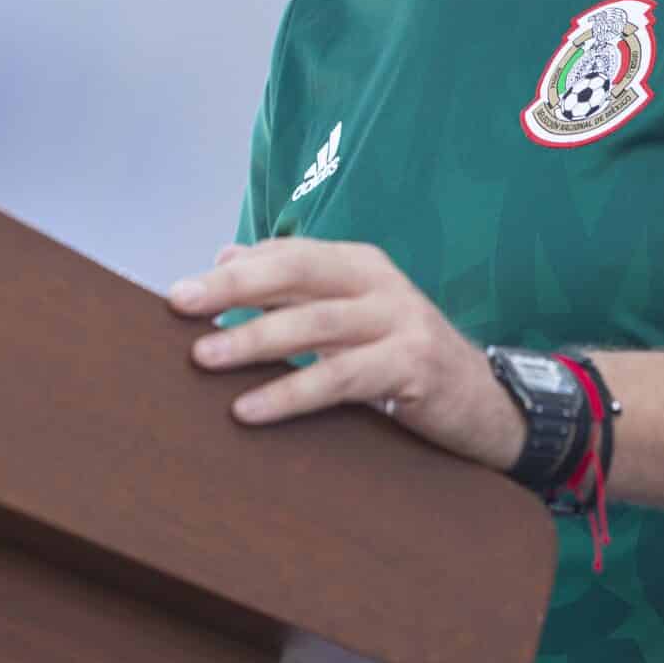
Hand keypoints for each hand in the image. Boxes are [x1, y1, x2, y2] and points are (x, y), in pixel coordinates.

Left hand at [169, 238, 525, 471]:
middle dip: (233, 288)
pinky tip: (250, 408)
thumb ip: (294, 287)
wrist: (484, 402)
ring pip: (315, 323)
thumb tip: (225, 256)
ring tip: (204, 357)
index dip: (233, 270)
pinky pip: (341, 378)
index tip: (180, 293)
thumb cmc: (403, 358)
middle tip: (180, 305)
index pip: (288, 254)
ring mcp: (400, 321)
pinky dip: (291, 392)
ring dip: (254, 339)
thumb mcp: (351, 315)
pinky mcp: (413, 367)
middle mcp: (380, 282)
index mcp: (361, 264)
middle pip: (297, 272)